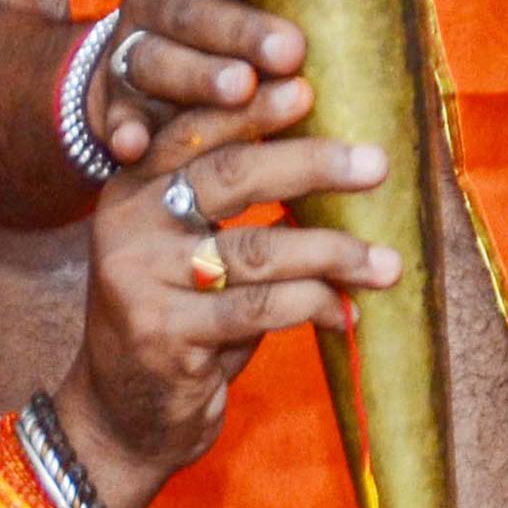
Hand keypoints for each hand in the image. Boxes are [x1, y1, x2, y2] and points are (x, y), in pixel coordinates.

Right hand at [58, 103, 401, 507]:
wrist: (120, 418)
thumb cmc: (179, 327)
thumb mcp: (192, 256)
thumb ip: (233, 209)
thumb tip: (328, 161)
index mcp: (133, 188)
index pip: (195, 131)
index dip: (252, 108)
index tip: (309, 89)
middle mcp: (130, 224)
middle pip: (230, 177)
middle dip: (311, 165)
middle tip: (375, 163)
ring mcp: (143, 280)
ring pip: (257, 250)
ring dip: (334, 253)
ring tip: (387, 263)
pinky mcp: (168, 336)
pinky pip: (261, 310)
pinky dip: (315, 307)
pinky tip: (347, 314)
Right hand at [82, 0, 308, 167]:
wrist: (139, 80)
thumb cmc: (222, 36)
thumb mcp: (239, 3)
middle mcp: (151, 9)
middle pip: (188, 14)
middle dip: (237, 30)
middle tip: (288, 51)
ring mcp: (130, 57)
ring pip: (154, 61)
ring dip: (196, 75)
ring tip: (241, 87)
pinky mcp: (118, 108)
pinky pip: (119, 119)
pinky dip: (125, 131)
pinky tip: (133, 146)